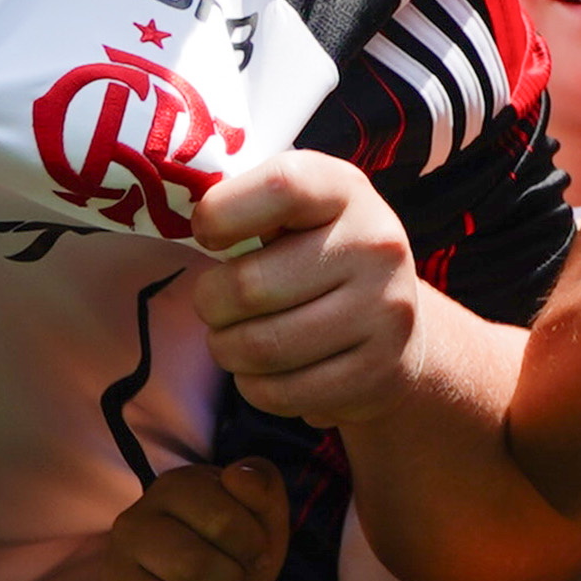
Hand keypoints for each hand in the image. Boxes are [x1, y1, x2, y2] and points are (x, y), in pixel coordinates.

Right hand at [98, 458, 292, 580]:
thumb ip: (262, 484)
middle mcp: (130, 526)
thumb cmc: (241, 554)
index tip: (250, 547)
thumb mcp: (266, 517)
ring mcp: (113, 577)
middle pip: (192, 566)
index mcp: (171, 488)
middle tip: (229, 579)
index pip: (222, 519)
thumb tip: (236, 476)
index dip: (251, 543)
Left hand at [193, 149, 424, 424]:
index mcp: (346, 191)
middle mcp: (375, 245)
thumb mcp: (301, 212)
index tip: (207, 234)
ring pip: (261, 347)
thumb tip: (184, 221)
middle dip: (210, 303)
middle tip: (213, 305)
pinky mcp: (376, 371)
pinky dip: (255, 386)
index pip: (282, 187)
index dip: (223, 212)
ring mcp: (384, 311)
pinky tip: (264, 370)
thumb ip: (253, 207)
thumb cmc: (320, 255)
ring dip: (227, 349)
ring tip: (232, 340)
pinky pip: (281, 393)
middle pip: (250, 286)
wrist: (396, 323)